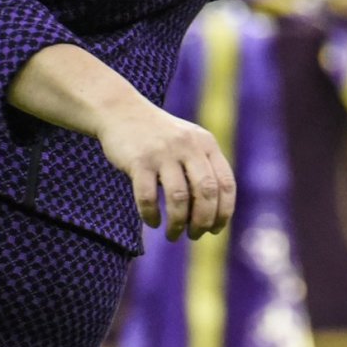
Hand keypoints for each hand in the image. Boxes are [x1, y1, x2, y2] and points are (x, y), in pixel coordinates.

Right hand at [98, 103, 233, 240]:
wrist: (120, 110)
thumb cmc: (159, 136)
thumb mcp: (189, 143)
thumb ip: (204, 169)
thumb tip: (216, 216)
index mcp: (206, 144)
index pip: (226, 184)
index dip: (224, 212)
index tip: (216, 230)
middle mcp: (188, 146)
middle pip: (206, 193)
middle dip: (203, 221)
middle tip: (195, 235)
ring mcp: (163, 153)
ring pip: (178, 198)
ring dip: (178, 223)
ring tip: (173, 235)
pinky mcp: (138, 161)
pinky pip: (147, 197)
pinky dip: (151, 215)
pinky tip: (152, 223)